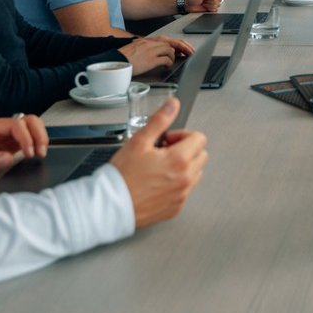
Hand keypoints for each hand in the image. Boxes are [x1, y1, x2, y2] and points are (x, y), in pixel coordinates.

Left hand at [0, 114, 47, 181]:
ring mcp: (9, 132)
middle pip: (28, 120)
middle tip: (40, 152)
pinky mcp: (15, 140)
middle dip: (38, 135)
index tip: (29, 153)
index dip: (26, 137)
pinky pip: (32, 135)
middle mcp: (2, 127)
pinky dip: (38, 142)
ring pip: (33, 125)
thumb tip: (9, 158)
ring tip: (41, 153)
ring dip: (40, 137)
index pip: (15, 125)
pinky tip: (37, 152)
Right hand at [110, 98, 208, 228]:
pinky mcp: (175, 207)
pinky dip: (177, 184)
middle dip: (186, 149)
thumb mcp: (139, 141)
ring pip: (195, 174)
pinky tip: (158, 182)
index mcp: (179, 160)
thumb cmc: (122, 176)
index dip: (182, 135)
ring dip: (184, 167)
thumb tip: (172, 105)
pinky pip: (185, 191)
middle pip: (201, 155)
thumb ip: (160, 120)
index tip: (168, 140)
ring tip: (160, 167)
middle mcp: (185, 179)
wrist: (110, 206)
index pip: (199, 138)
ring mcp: (181, 195)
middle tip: (164, 152)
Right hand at [119, 36, 192, 73]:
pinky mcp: (150, 59)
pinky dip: (169, 63)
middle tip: (191, 54)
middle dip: (184, 48)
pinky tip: (167, 66)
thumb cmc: (123, 59)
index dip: (179, 44)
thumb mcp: (136, 49)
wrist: (114, 62)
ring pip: (170, 50)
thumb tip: (159, 54)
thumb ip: (148, 49)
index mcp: (147, 40)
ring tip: (171, 62)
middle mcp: (150, 43)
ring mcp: (150, 50)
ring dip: (173, 57)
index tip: (185, 49)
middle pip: (172, 42)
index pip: (167, 39)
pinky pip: (165, 59)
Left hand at [185, 0, 220, 12]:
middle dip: (210, 1)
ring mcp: (212, 1)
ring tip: (204, 3)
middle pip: (219, 0)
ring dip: (209, 6)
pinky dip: (210, 9)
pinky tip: (205, 7)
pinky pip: (215, 9)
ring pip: (217, 5)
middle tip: (204, 0)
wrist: (188, 5)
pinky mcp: (212, 7)